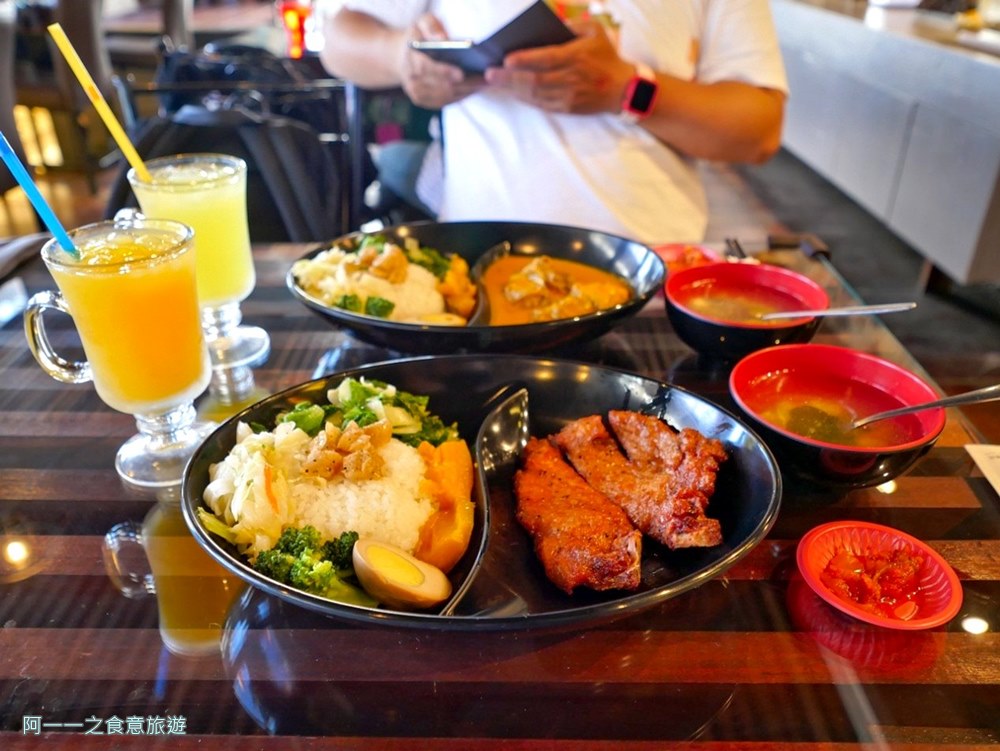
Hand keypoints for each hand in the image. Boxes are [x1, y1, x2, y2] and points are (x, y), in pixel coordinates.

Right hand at [400, 14, 483, 109]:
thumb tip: (443, 39)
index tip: (462, 73)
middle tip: (484, 79)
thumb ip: (431, 27)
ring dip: (467, 91)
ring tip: (484, 83)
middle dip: (464, 83)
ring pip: (446, 96)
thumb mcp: (422, 23)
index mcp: (410, 58)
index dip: (445, 71)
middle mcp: (411, 79)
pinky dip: (462, 95)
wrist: (401, 56)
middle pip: (441, 85)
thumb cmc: (418, 36)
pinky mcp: (424, 102)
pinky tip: (476, 87)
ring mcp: (417, 93)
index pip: (426, 67)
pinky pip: (446, 101)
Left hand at [483, 20, 633, 114]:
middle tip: (490, 74)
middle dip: (509, 78)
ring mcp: (568, 96)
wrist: (623, 90)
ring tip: (496, 83)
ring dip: (513, 89)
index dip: (525, 60)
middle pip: (534, 80)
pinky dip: (525, 99)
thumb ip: (572, 25)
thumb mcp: (595, 31)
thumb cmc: (607, 57)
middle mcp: (570, 78)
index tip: (507, 59)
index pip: (546, 59)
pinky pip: (541, 105)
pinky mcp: (567, 108)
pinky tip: (513, 92)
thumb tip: (551, 23)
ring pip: (535, 95)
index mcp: (576, 57)